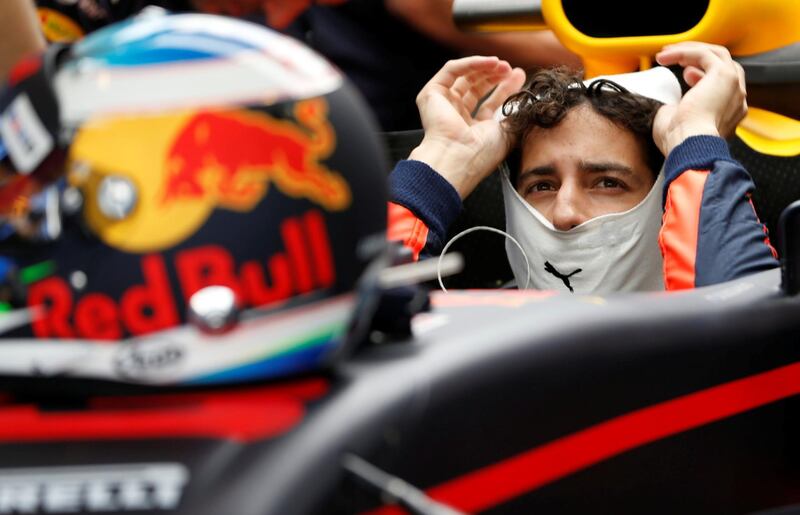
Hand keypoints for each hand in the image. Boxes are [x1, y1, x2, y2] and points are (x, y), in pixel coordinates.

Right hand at [408, 56, 524, 198]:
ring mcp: (442, 105)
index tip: (520, 77)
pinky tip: (489, 62)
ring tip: (502, 65)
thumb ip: (515, 113)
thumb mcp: (508, 131)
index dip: (505, 88)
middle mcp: (455, 117)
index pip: (489, 103)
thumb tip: (524, 98)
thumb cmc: (481, 153)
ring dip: (485, 67)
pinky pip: (452, 70)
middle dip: (495, 76)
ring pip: (464, 76)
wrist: (458, 157)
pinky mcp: (431, 94)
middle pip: (476, 87)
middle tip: (511, 70)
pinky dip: (471, 62)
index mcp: (472, 130)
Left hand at [652, 42, 746, 155]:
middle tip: (674, 57)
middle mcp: (737, 99)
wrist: (690, 145)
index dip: (704, 74)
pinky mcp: (724, 75)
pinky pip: (705, 54)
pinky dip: (684, 52)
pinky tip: (665, 57)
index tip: (684, 75)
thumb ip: (676, 111)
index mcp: (729, 114)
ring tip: (666, 53)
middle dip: (698, 57)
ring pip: (716, 55)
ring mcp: (734, 86)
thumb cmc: (679, 142)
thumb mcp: (677, 123)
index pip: (723, 84)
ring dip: (690, 51)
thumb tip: (666, 105)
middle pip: (723, 65)